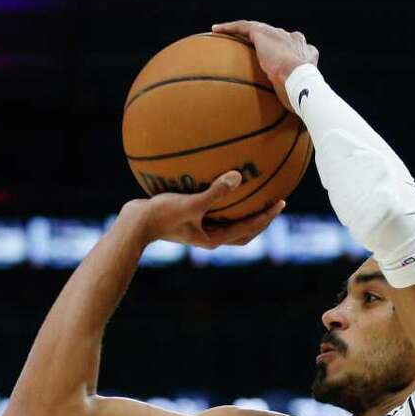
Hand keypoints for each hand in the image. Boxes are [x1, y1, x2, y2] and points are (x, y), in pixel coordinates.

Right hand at [123, 169, 285, 249]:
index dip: (266, 216)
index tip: (281, 202)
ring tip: (252, 193)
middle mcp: (209, 236)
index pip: (248, 229)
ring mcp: (198, 229)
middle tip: (274, 202)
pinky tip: (217, 179)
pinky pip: (211, 209)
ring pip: (228, 222)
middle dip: (260, 219)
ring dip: (242, 211)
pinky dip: (220, 199)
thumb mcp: (190, 203)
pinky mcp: (188, 220)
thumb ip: (215, 192)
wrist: (133, 225)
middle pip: (243, 231)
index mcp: (214, 238)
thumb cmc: (160, 216)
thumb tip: (238, 177)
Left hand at [210, 20, 318, 108]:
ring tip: (223, 33)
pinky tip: (216, 30)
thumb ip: (293, 102)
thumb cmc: (303, 96)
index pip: (293, 49)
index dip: (283, 53)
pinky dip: (229, 28)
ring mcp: (278, 35)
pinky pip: (243, 27)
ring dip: (239, 31)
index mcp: (306, 53)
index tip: (274, 60)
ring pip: (256, 29)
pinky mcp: (263, 34)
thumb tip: (292, 126)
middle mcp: (293, 40)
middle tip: (247, 48)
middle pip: (274, 37)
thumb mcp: (299, 98)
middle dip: (262, 40)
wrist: (300, 80)